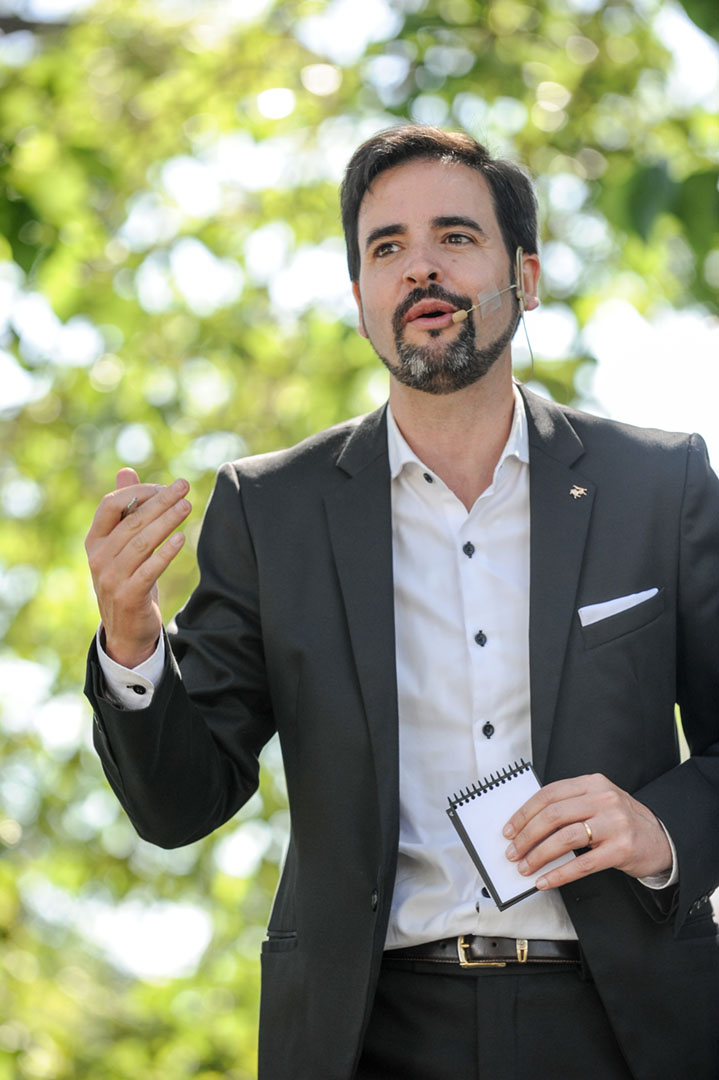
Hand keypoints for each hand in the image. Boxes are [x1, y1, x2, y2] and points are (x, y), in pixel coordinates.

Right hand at [85, 467, 190, 667]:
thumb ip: (125, 510)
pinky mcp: (128, 596)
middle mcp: (99, 557)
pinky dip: (165, 553)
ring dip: (167, 522)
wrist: (126, 629)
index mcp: (95, 540)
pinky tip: (182, 539)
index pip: (110, 504)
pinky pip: (149, 569)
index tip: (166, 486)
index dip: (138, 492)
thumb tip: (127, 471)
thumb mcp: (123, 544)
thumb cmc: (128, 578)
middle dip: (160, 502)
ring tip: (188, 507)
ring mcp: (111, 578)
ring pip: (142, 543)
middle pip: (132, 521)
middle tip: (185, 487)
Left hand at [502, 773, 671, 889]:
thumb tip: (526, 826)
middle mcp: (604, 799)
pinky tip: (545, 881)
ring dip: (538, 855)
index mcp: (592, 783)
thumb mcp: (597, 802)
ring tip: (525, 867)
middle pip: (553, 815)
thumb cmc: (621, 821)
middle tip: (512, 852)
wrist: (662, 839)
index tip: (509, 830)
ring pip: (565, 838)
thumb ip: (568, 806)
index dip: (524, 813)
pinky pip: (582, 864)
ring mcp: (614, 824)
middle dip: (526, 835)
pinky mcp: (622, 849)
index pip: (549, 794)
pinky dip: (559, 874)